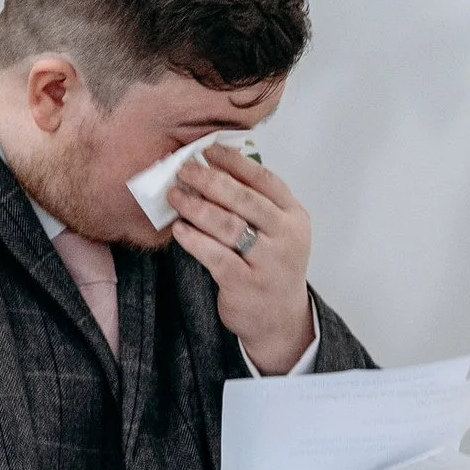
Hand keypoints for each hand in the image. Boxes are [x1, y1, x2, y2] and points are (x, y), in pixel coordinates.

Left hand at [168, 143, 313, 373]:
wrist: (279, 319)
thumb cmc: (271, 267)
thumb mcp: (275, 231)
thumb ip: (254, 200)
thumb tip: (217, 165)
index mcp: (294, 216)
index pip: (264, 180)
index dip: (234, 162)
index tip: (208, 150)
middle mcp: (286, 238)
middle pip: (244, 200)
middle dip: (209, 180)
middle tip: (184, 169)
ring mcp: (268, 263)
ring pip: (228, 226)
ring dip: (197, 207)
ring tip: (175, 196)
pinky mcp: (246, 285)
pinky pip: (215, 256)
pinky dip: (194, 239)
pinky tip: (179, 229)